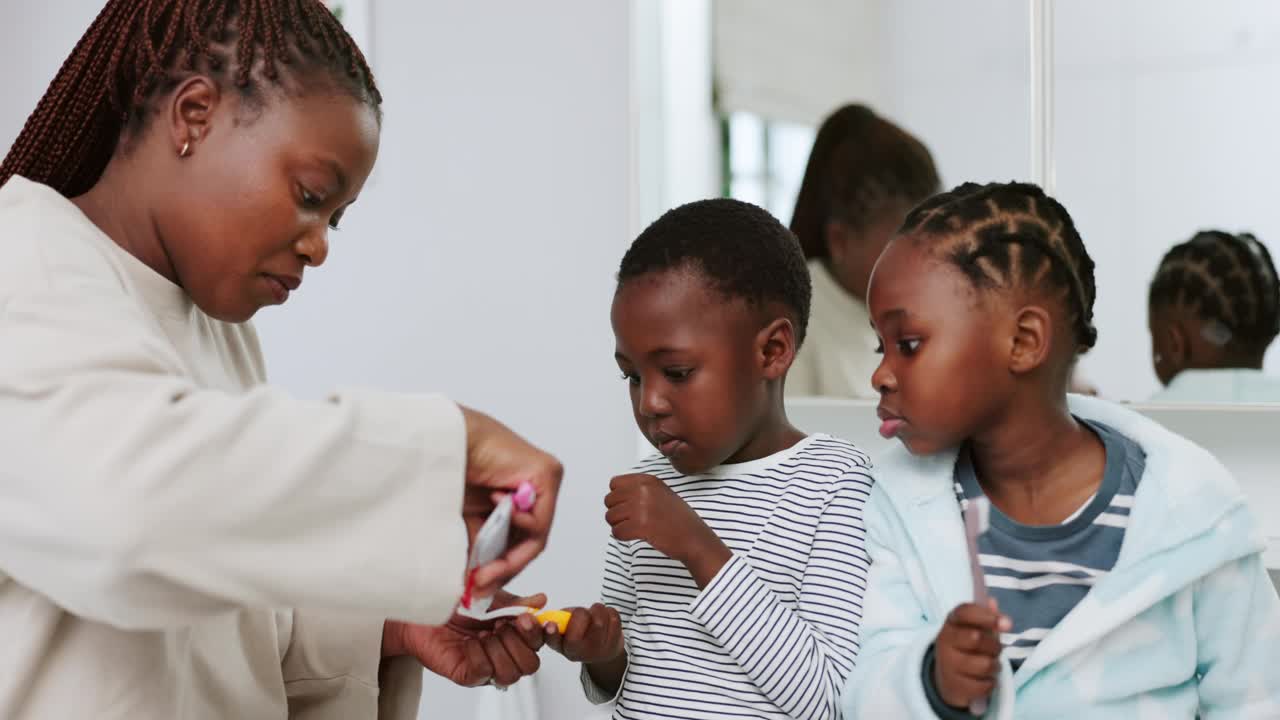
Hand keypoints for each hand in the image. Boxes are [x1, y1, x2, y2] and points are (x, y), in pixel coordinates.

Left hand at [383, 592, 547, 686]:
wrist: (425, 610)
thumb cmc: (456, 605)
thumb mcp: (492, 597)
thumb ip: (517, 602)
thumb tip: (540, 600)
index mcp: (513, 635)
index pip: (538, 644)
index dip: (538, 633)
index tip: (527, 618)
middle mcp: (502, 654)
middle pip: (530, 665)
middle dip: (518, 642)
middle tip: (501, 624)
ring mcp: (486, 667)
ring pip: (510, 673)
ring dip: (498, 649)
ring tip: (483, 633)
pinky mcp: (466, 675)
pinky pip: (483, 672)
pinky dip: (479, 655)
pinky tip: (470, 642)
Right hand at [460, 407, 562, 596]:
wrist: (445, 441)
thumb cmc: (451, 472)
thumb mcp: (468, 521)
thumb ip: (479, 549)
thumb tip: (477, 586)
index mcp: (519, 497)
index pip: (520, 542)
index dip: (501, 569)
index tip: (480, 588)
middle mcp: (536, 489)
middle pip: (529, 541)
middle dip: (504, 568)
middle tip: (480, 586)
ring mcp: (545, 480)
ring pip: (535, 534)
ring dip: (508, 556)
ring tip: (482, 566)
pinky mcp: (547, 473)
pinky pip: (538, 517)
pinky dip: (518, 524)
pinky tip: (496, 510)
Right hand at [543, 603, 623, 663]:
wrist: (603, 652)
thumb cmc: (581, 636)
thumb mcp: (565, 630)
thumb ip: (560, 619)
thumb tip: (561, 614)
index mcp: (562, 646)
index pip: (553, 640)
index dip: (551, 632)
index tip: (550, 624)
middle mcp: (579, 652)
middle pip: (581, 620)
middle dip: (582, 612)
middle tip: (582, 615)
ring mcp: (598, 649)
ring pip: (599, 618)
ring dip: (597, 610)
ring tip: (594, 615)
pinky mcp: (615, 643)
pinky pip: (613, 617)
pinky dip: (609, 612)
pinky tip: (605, 619)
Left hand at [605, 473, 729, 585]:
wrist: (694, 538)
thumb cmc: (680, 519)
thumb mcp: (661, 493)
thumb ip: (640, 489)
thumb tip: (617, 494)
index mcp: (648, 480)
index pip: (614, 483)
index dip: (617, 496)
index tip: (627, 505)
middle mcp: (643, 490)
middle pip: (609, 500)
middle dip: (616, 512)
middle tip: (630, 520)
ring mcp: (641, 507)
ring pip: (610, 517)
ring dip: (619, 525)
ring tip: (634, 528)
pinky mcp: (640, 526)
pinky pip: (616, 532)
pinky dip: (622, 537)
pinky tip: (636, 536)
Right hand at [933, 600, 1009, 708]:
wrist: (947, 678)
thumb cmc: (967, 648)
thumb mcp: (975, 629)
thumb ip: (987, 617)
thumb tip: (992, 602)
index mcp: (952, 622)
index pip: (965, 612)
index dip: (987, 616)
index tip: (1007, 624)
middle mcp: (945, 641)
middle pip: (977, 638)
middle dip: (995, 646)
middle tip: (995, 650)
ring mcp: (947, 664)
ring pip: (984, 665)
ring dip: (994, 667)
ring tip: (989, 666)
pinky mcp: (954, 686)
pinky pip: (984, 685)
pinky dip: (990, 684)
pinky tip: (982, 680)